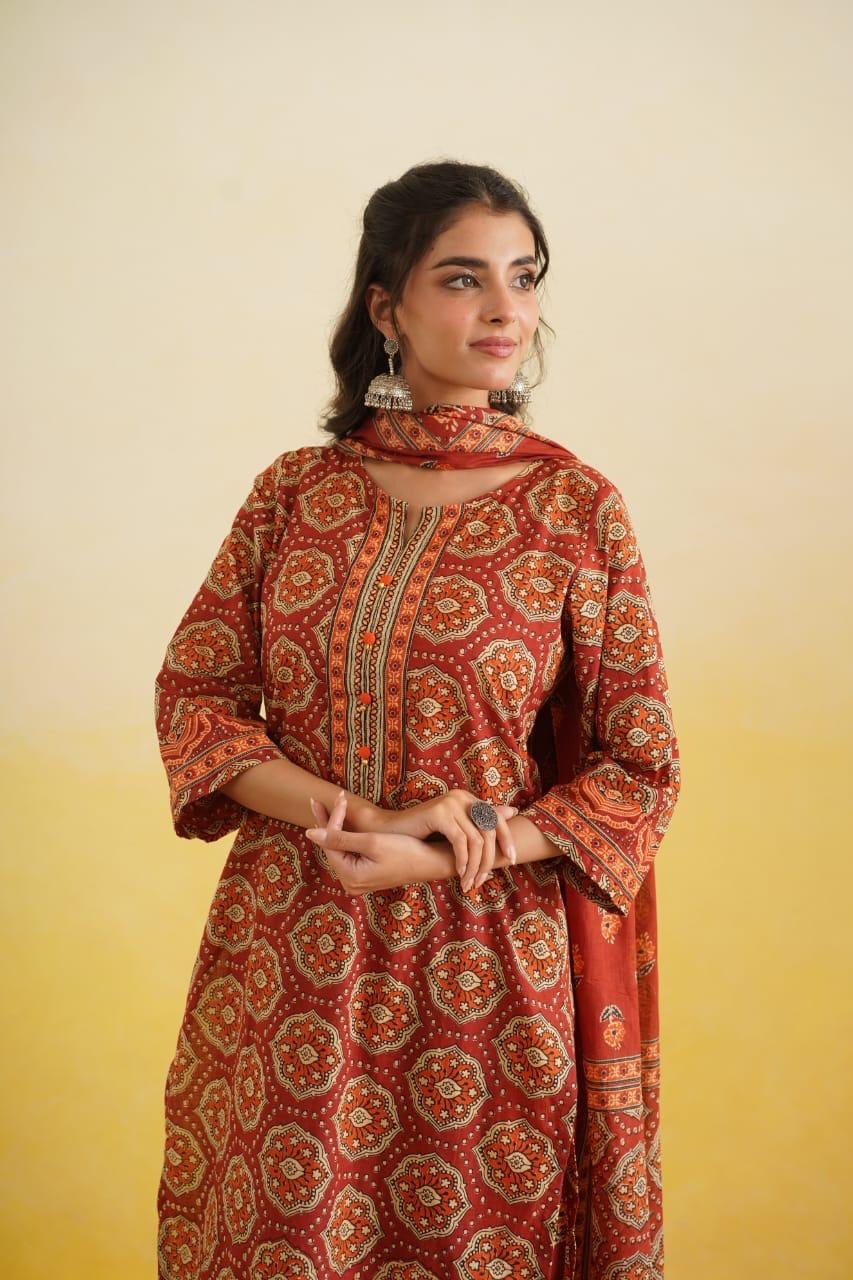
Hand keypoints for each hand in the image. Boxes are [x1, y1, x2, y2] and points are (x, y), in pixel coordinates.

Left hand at [306, 791, 445, 895]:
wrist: (432, 862)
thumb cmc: (406, 850)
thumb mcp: (371, 841)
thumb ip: (339, 837)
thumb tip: (309, 833)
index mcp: (350, 877)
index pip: (330, 843)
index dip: (332, 819)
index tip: (339, 797)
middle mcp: (350, 884)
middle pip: (332, 848)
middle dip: (328, 823)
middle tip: (317, 800)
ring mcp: (357, 882)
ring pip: (339, 850)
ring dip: (336, 829)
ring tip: (330, 807)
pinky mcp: (365, 877)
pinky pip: (348, 855)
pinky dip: (346, 838)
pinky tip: (342, 823)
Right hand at [347, 789, 517, 892]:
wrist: (391, 831)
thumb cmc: (423, 833)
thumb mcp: (455, 830)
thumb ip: (479, 823)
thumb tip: (512, 812)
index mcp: (468, 798)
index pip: (497, 819)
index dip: (507, 840)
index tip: (512, 861)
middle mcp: (462, 797)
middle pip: (489, 831)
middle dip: (489, 860)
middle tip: (482, 881)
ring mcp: (451, 803)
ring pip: (476, 840)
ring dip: (475, 866)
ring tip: (468, 883)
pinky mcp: (440, 813)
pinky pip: (461, 842)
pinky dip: (462, 860)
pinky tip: (458, 873)